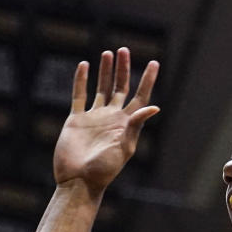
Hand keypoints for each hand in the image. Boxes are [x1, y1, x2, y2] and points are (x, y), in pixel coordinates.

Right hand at [53, 48, 159, 189]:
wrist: (79, 181)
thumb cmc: (104, 169)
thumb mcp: (124, 147)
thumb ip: (135, 125)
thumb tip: (154, 107)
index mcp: (127, 124)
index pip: (140, 97)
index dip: (148, 80)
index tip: (155, 63)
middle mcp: (112, 118)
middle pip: (120, 88)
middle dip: (123, 69)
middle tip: (124, 50)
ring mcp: (94, 118)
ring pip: (101, 89)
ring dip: (105, 72)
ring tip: (108, 53)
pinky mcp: (76, 120)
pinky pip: (79, 96)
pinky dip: (81, 81)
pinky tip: (83, 66)